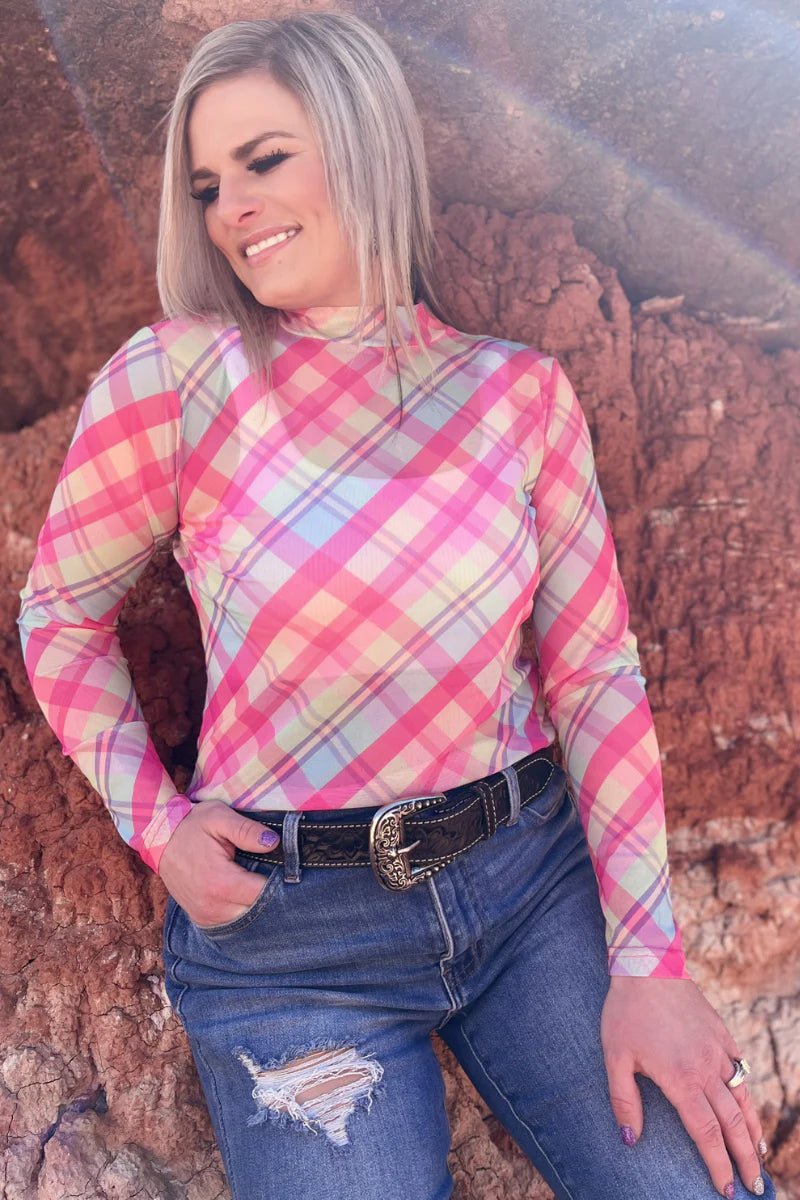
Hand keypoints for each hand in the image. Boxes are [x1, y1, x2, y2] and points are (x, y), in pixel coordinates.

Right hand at [158, 800, 280, 926]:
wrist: (159, 840)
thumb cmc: (191, 826)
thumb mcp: (218, 817)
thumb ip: (247, 830)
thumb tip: (273, 843)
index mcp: (220, 882)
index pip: (263, 894)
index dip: (279, 883)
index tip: (287, 869)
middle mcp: (213, 906)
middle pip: (257, 912)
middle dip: (271, 896)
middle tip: (278, 875)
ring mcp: (205, 916)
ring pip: (246, 920)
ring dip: (257, 905)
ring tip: (260, 882)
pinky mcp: (201, 918)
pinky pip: (231, 923)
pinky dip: (242, 911)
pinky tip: (246, 894)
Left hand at [601, 976, 767, 1197]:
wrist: (648, 966)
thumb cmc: (626, 1011)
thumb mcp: (615, 1057)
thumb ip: (623, 1100)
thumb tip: (630, 1139)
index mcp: (681, 1080)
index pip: (707, 1134)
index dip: (718, 1165)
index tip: (726, 1190)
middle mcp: (706, 1069)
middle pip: (733, 1124)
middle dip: (744, 1159)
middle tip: (754, 1187)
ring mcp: (718, 1050)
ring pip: (743, 1099)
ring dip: (753, 1130)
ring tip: (758, 1156)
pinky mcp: (722, 1033)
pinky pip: (741, 1069)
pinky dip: (748, 1093)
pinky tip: (748, 1106)